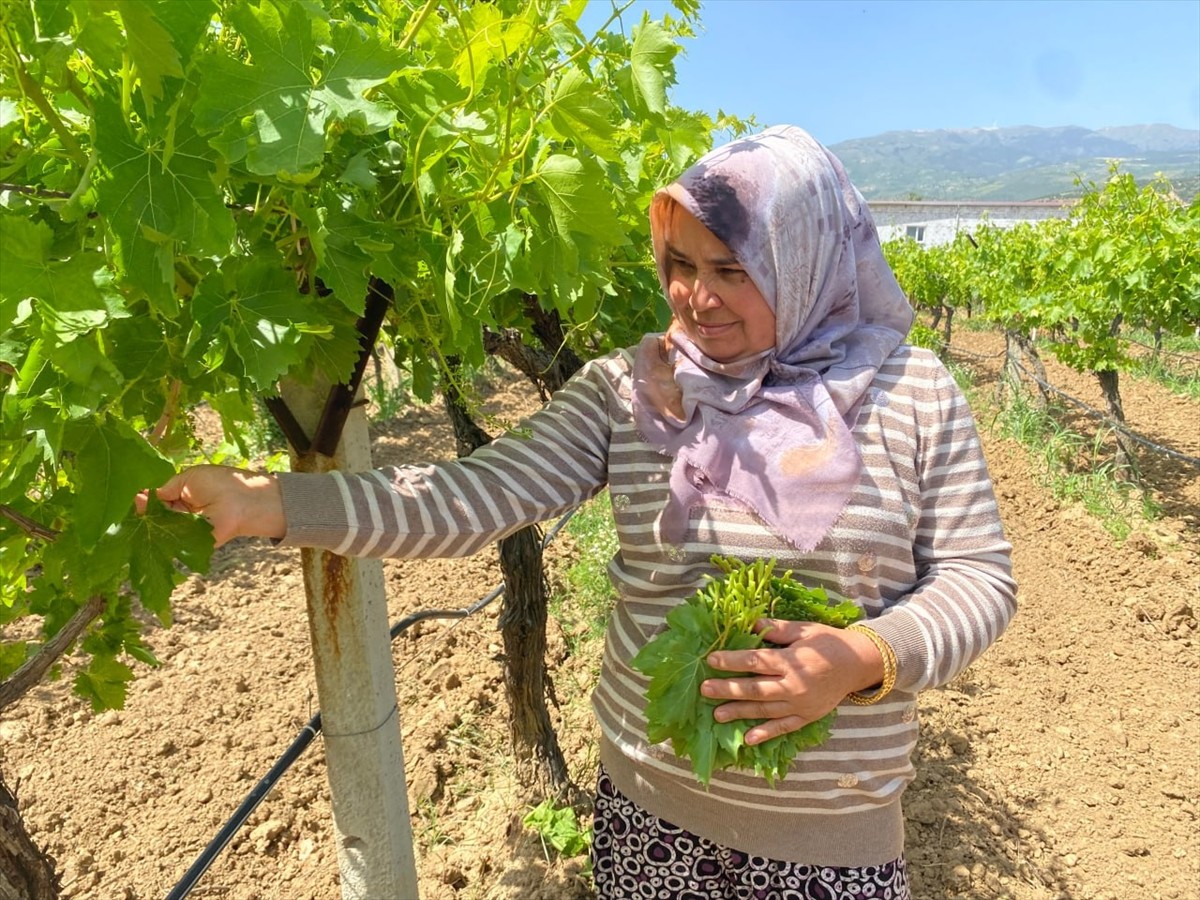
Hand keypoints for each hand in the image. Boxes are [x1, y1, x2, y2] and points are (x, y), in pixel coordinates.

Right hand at [136, 465, 284, 546]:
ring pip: (160, 526)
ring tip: (129, 517)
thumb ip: (167, 488)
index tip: (127, 497)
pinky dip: (157, 535)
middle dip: (141, 511)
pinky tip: (141, 529)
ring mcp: (187, 528)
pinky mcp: (191, 543)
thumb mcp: (189, 478)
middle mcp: (184, 512)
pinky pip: (171, 540)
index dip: (144, 498)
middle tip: (124, 509)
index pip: (158, 498)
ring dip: (147, 522)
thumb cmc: (221, 484)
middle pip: (156, 514)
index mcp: (184, 494)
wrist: (246, 500)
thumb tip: (144, 495)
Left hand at [701, 619, 884, 744]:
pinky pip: (783, 728)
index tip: (711, 660)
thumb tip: (751, 622)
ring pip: (764, 711)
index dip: (732, 661)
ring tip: (717, 715)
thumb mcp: (804, 630)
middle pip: (755, 689)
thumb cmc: (828, 643)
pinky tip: (748, 739)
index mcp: (791, 661)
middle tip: (705, 690)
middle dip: (727, 689)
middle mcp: (793, 686)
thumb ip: (776, 629)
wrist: (858, 665)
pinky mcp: (806, 717)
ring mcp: (800, 705)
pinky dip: (766, 734)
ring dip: (740, 712)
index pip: (755, 662)